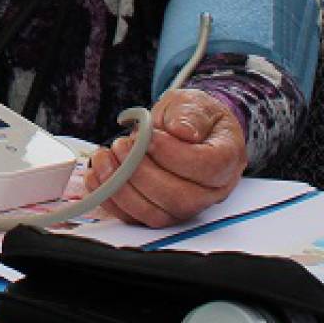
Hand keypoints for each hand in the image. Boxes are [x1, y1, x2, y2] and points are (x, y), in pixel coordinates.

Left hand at [83, 89, 245, 226]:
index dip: (174, 155)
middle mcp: (210, 192)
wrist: (186, 132)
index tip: (149, 136)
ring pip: (156, 214)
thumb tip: (182, 131)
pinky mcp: (159, 214)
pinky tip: (97, 176)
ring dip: (122, 188)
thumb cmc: (193, 119)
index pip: (207, 168)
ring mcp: (185, 208)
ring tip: (104, 158)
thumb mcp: (195, 103)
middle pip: (180, 198)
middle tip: (121, 145)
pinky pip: (135, 219)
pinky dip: (110, 200)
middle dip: (142, 173)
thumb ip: (191, 114)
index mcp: (226, 160)